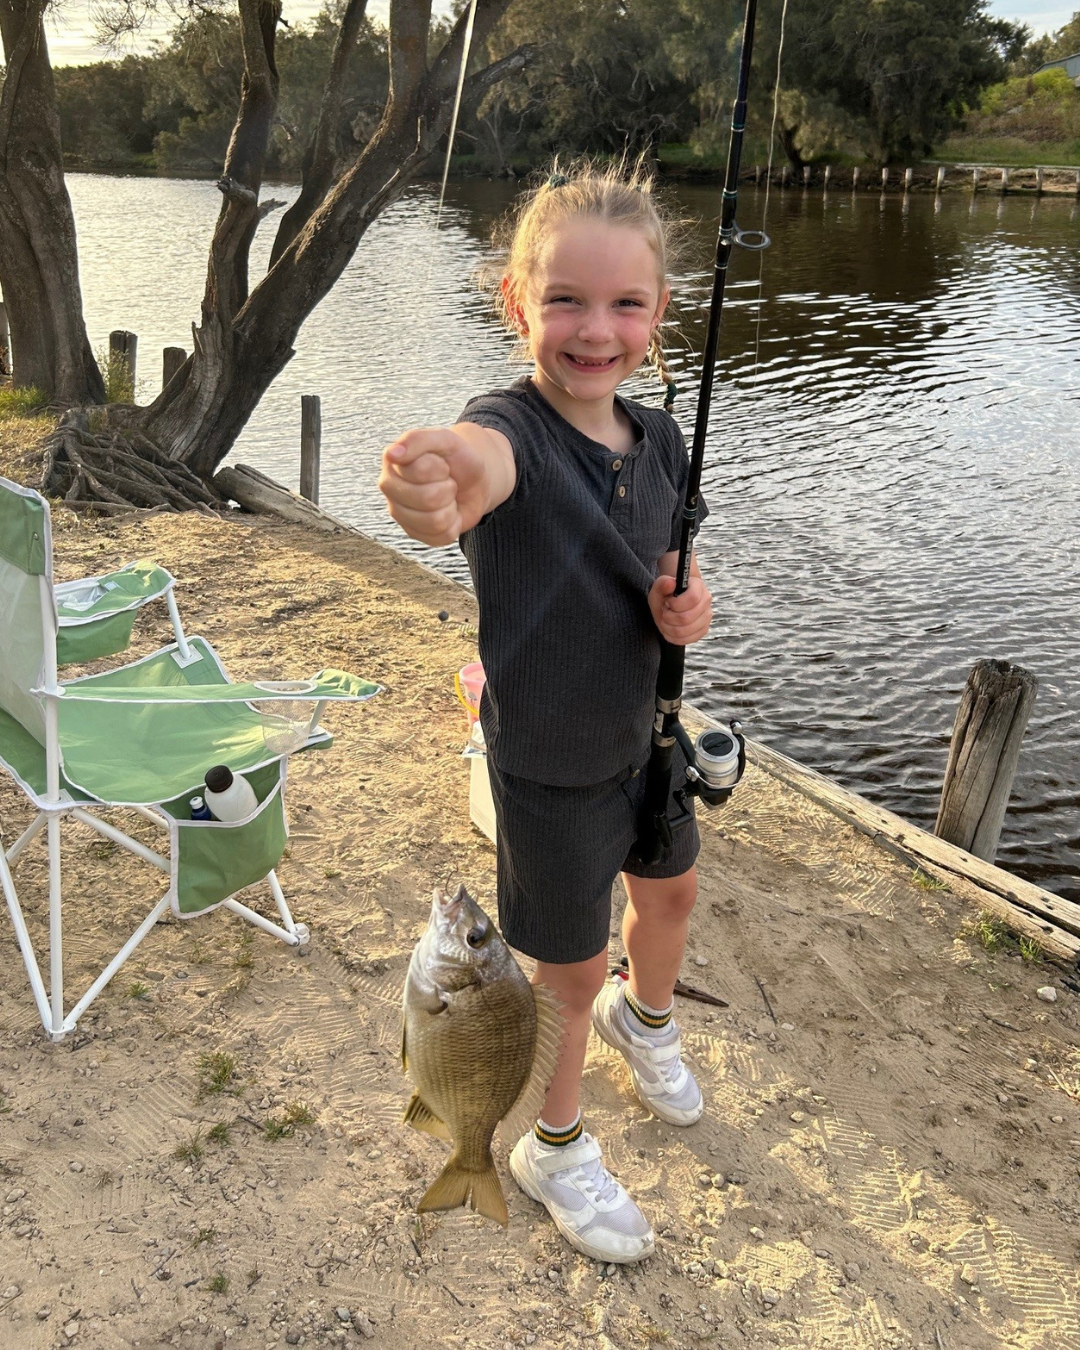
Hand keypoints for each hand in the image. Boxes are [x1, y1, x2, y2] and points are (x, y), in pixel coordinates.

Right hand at [378, 427, 490, 545]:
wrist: (474, 480)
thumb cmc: (456, 457)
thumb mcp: (444, 439)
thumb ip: (417, 440)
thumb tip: (391, 454)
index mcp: (393, 464)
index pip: (420, 472)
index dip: (440, 468)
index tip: (441, 464)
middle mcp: (391, 490)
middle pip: (428, 499)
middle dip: (447, 488)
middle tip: (446, 481)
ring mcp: (400, 514)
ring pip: (435, 521)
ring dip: (451, 507)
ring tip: (447, 496)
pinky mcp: (415, 533)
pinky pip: (442, 536)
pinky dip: (454, 524)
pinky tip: (448, 512)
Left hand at [648, 572, 711, 644]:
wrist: (672, 602)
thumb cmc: (666, 594)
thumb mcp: (659, 587)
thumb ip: (662, 584)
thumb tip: (670, 583)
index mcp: (698, 586)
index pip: (692, 598)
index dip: (676, 604)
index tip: (668, 602)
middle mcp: (706, 601)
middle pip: (687, 617)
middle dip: (669, 617)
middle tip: (665, 611)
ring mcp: (706, 617)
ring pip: (685, 631)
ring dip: (669, 627)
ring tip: (666, 619)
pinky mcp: (703, 630)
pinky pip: (686, 640)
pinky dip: (672, 636)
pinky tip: (669, 628)